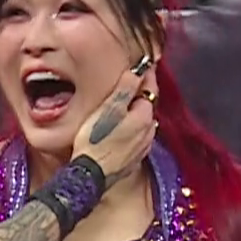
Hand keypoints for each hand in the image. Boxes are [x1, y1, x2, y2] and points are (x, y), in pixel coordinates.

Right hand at [71, 60, 157, 180]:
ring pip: (142, 122)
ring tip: (123, 103)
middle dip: (139, 93)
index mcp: (145, 116)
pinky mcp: (133, 158)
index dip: (146, 75)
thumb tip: (137, 72)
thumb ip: (125, 89)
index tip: (144, 64)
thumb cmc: (96, 140)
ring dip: (135, 111)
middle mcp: (149, 131)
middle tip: (131, 80)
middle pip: (146, 105)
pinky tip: (120, 128)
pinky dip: (131, 128)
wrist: (90, 176)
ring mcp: (142, 146)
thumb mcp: (108, 109)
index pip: (150, 88)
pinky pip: (136, 136)